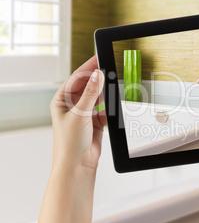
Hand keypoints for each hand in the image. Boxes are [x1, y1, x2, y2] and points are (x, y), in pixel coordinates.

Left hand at [50, 55, 105, 170]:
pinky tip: (112, 107)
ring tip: (113, 87)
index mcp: (61, 100)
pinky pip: (106, 109)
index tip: (99, 57)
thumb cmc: (69, 143)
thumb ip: (91, 93)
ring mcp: (85, 113)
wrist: (78, 165)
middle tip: (110, 70)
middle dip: (99, 80)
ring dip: (105, 94)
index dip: (88, 67)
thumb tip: (97, 75)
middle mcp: (72, 105)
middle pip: (88, 86)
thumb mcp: (80, 114)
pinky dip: (110, 108)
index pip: (76, 78)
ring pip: (98, 97)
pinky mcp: (96, 121)